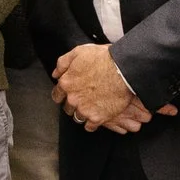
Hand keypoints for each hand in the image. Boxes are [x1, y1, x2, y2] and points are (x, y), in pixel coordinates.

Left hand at [50, 45, 166, 132]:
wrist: (124, 70)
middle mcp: (73, 98)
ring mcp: (84, 109)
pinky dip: (92, 123)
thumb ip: (63, 63)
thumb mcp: (79, 52)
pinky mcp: (97, 118)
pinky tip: (96, 117)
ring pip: (77, 117)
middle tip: (83, 100)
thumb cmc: (104, 59)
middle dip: (73, 104)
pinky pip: (90, 126)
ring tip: (91, 108)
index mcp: (67, 83)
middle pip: (67, 108)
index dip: (62, 95)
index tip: (68, 95)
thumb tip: (56, 73)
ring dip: (82, 113)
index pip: (57, 95)